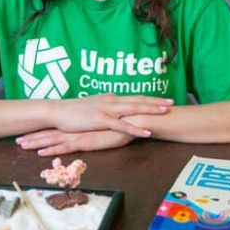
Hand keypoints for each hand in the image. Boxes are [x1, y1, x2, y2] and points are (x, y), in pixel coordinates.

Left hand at [16, 129, 135, 155]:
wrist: (133, 120)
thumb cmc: (121, 123)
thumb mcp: (105, 126)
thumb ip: (96, 127)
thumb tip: (91, 129)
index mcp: (80, 125)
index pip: (57, 128)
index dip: (42, 131)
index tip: (28, 133)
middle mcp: (76, 128)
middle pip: (51, 133)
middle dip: (33, 137)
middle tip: (17, 140)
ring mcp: (79, 134)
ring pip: (53, 139)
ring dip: (36, 142)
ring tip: (21, 145)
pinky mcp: (85, 141)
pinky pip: (65, 147)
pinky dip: (52, 150)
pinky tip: (40, 153)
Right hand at [52, 94, 172, 136]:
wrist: (57, 111)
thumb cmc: (73, 112)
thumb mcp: (92, 108)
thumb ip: (104, 109)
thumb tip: (114, 110)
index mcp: (110, 98)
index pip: (134, 97)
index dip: (150, 98)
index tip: (163, 99)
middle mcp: (111, 101)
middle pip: (138, 100)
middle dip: (156, 101)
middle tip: (172, 102)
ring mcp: (107, 110)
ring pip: (133, 109)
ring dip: (150, 111)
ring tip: (165, 113)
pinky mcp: (101, 120)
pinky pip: (122, 125)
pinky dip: (136, 128)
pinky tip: (147, 132)